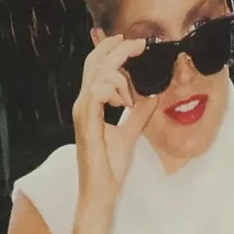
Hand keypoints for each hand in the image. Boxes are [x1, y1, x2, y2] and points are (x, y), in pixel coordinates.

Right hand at [70, 37, 157, 212]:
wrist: (101, 190)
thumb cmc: (110, 166)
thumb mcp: (130, 133)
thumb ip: (138, 114)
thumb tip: (151, 96)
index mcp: (90, 104)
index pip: (96, 66)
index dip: (111, 49)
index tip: (134, 43)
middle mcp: (83, 103)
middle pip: (95, 62)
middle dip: (117, 49)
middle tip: (139, 44)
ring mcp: (82, 111)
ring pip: (98, 74)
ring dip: (120, 77)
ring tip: (130, 97)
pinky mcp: (86, 121)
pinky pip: (97, 91)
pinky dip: (114, 89)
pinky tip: (125, 101)